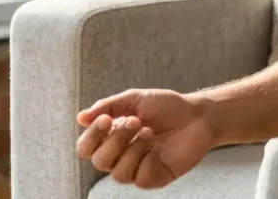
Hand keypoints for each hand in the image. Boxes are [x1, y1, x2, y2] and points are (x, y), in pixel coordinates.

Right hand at [75, 88, 215, 188]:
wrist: (197, 115)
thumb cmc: (166, 107)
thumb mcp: (135, 99)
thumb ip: (108, 107)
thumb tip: (80, 118)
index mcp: (112, 138)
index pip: (86, 148)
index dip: (91, 137)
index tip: (106, 119)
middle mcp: (121, 156)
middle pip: (99, 161)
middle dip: (115, 140)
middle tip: (135, 122)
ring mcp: (137, 168)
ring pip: (118, 173)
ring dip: (132, 149)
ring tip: (148, 132)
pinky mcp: (153, 178)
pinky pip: (138, 178)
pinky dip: (144, 159)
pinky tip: (155, 146)